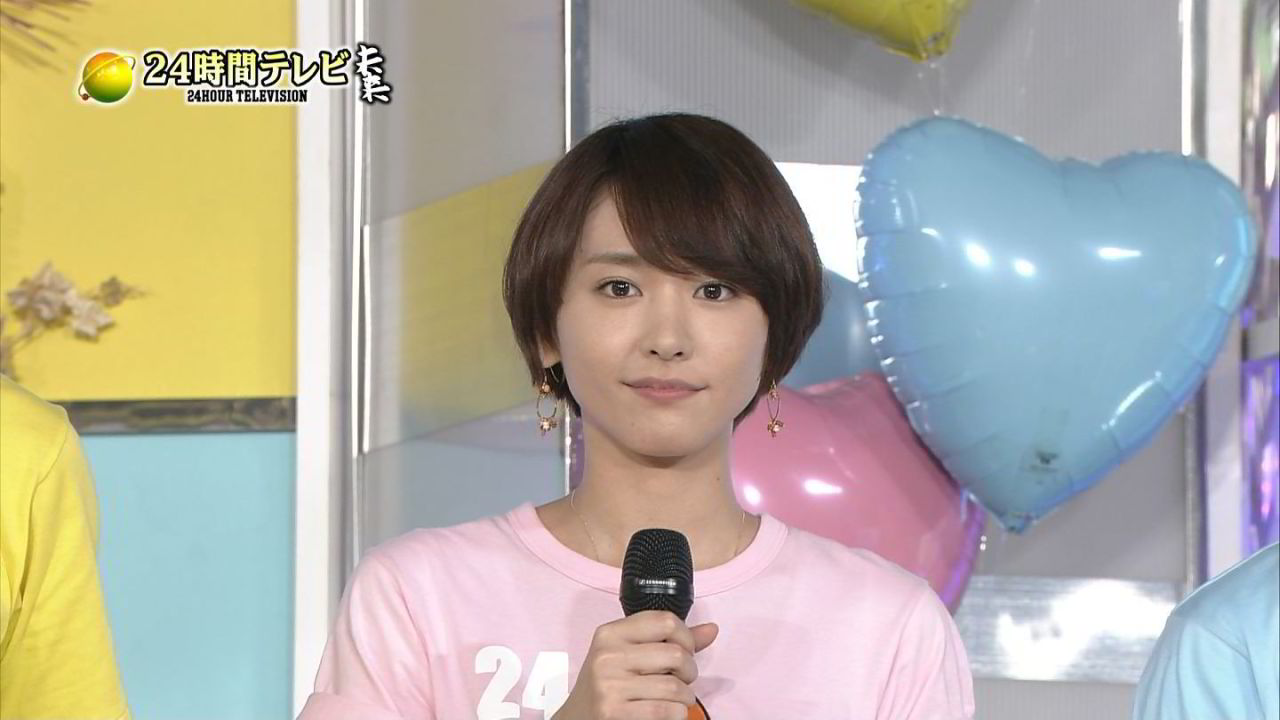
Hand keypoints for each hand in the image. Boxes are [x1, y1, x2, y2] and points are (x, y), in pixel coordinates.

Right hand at [552, 610, 718, 719]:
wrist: (576, 719)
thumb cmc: (609, 684)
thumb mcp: (629, 654)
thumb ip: (669, 641)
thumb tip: (712, 629)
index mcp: (611, 633)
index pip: (665, 621)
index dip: (686, 637)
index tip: (684, 651)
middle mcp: (608, 655)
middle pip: (676, 654)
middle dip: (689, 671)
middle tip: (681, 680)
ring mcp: (610, 685)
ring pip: (675, 687)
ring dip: (685, 697)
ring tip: (676, 699)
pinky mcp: (614, 712)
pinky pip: (668, 711)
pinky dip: (677, 714)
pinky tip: (668, 713)